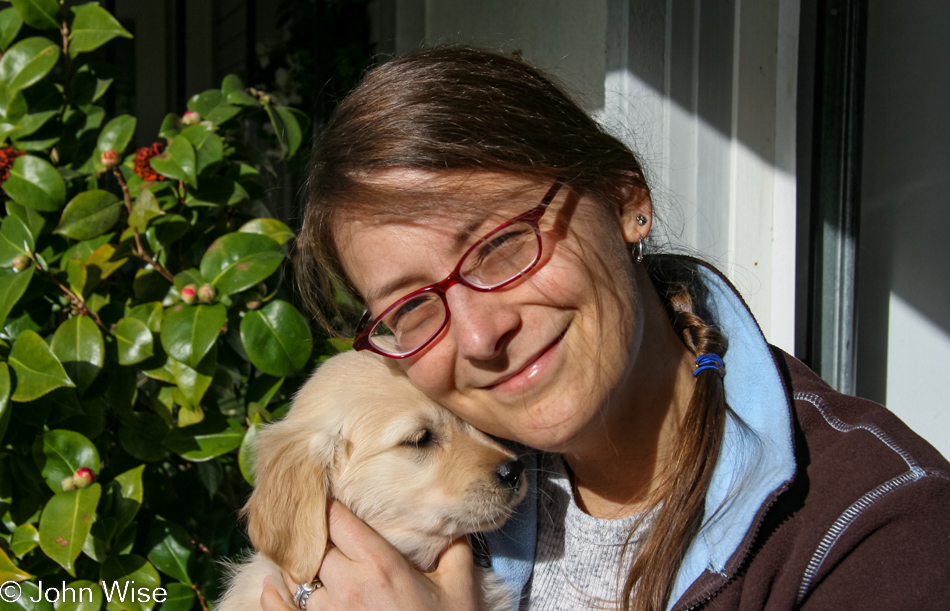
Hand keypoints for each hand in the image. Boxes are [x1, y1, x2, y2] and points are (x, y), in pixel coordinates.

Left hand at [263, 500, 478, 610]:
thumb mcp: (458, 588)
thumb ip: (454, 551)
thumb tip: (455, 526)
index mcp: (380, 564)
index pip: (337, 519)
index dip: (329, 504)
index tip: (328, 496)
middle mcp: (348, 585)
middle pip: (312, 544)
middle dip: (313, 533)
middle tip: (315, 525)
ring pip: (294, 575)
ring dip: (296, 564)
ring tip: (300, 554)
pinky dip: (272, 598)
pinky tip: (270, 587)